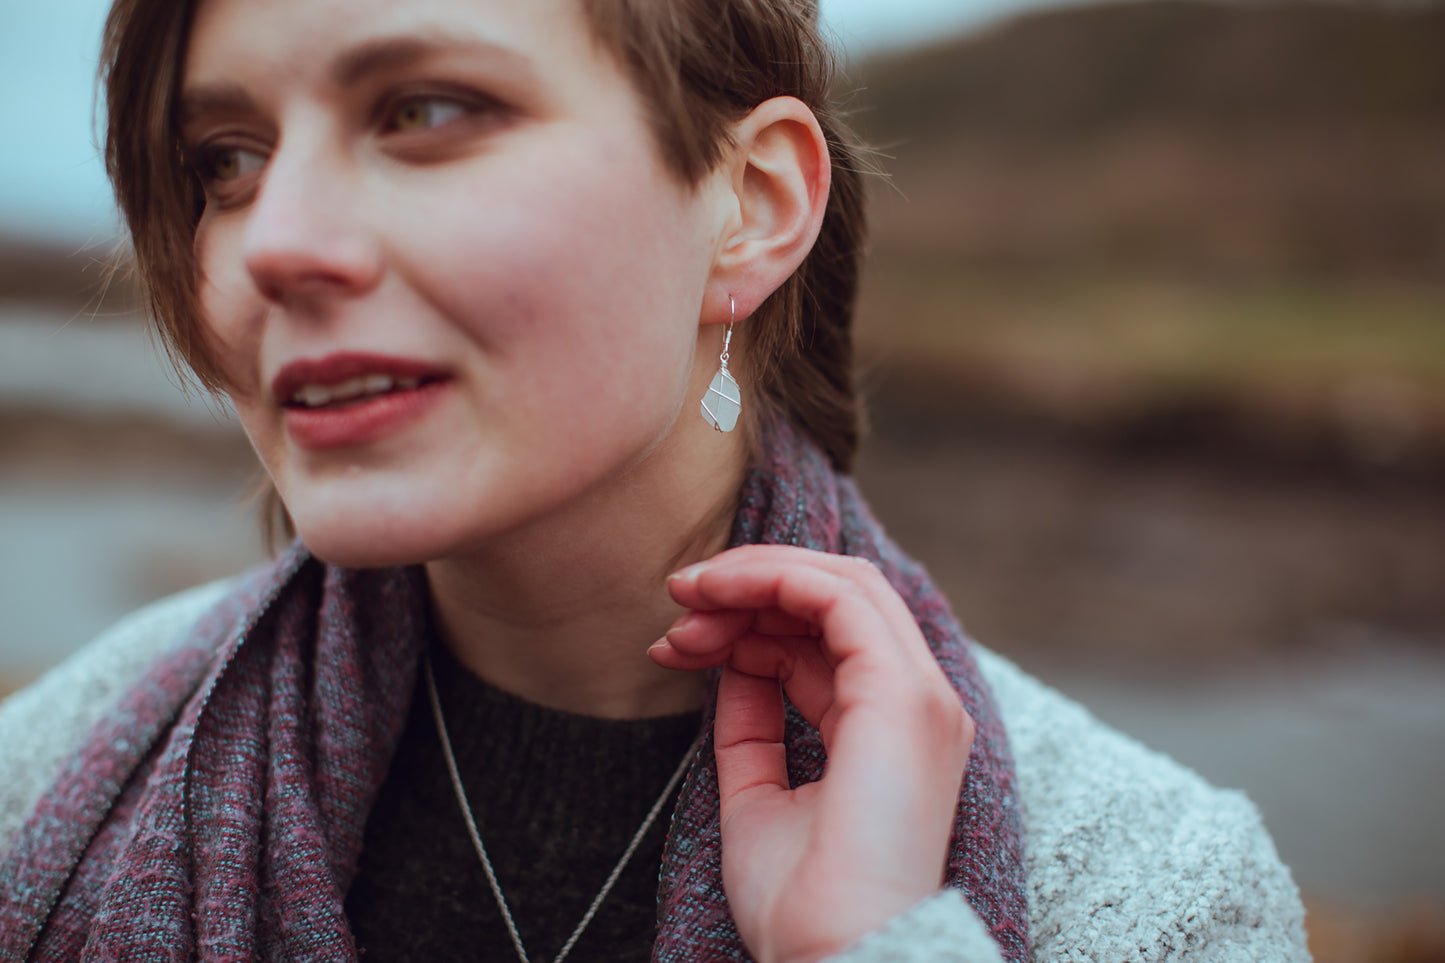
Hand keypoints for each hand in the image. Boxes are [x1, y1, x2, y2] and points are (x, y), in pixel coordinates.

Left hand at [648, 545, 974, 962]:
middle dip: (749, 588)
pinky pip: (840, 598)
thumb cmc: (799, 904)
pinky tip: (716, 596)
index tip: (678, 642)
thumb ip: (751, 726)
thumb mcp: (758, 795)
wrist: (830, 957)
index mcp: (893, 728)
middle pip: (837, 597)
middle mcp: (918, 703)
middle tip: (677, 607)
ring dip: (754, 577)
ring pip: (842, 583)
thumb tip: (729, 666)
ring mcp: (917, 696)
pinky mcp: (900, 695)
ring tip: (686, 602)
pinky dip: (773, 579)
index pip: (829, 636)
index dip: (750, 620)